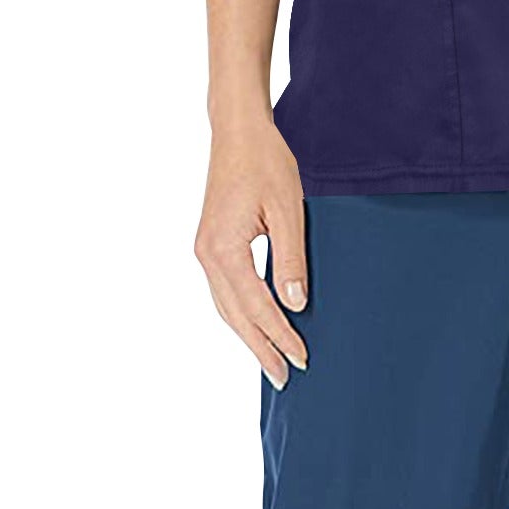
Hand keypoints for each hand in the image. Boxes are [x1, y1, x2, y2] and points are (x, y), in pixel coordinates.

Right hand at [194, 122, 309, 386]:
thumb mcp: (288, 208)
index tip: (303, 358)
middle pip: (235, 316)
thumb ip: (289, 258)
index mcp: (223, 249)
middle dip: (260, 348)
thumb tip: (295, 304)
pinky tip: (257, 323)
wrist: (237, 131)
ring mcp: (205, 250)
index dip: (279, 335)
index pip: (256, 306)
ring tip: (272, 360)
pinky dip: (241, 313)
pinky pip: (225, 291)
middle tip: (286, 377)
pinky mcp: (211, 244)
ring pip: (226, 307)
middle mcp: (207, 255)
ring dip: (249, 335)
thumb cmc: (266, 162)